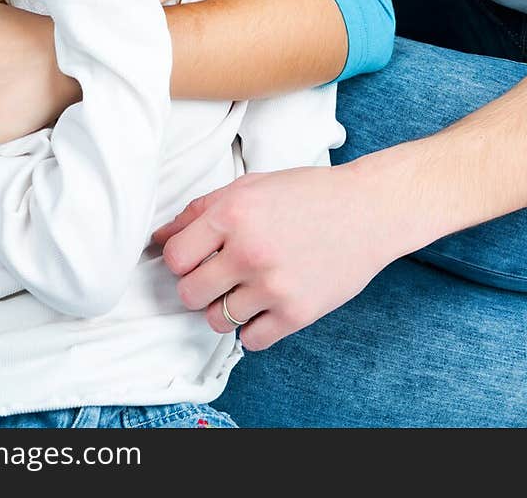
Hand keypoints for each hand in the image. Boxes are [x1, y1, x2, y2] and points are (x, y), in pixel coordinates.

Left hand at [153, 163, 386, 349]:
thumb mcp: (251, 186)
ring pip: (216, 321)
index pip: (175, 258)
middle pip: (189, 294)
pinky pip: (250, 340)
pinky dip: (253, 327)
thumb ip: (201, 210)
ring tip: (246, 289)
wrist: (367, 210)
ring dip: (224, 309)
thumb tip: (159, 239)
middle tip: (219, 276)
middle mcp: (248, 250)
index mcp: (233, 213)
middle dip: (198, 287)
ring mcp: (272, 285)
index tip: (197, 259)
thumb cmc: (308, 194)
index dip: (181, 261)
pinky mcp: (295, 313)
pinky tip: (267, 304)